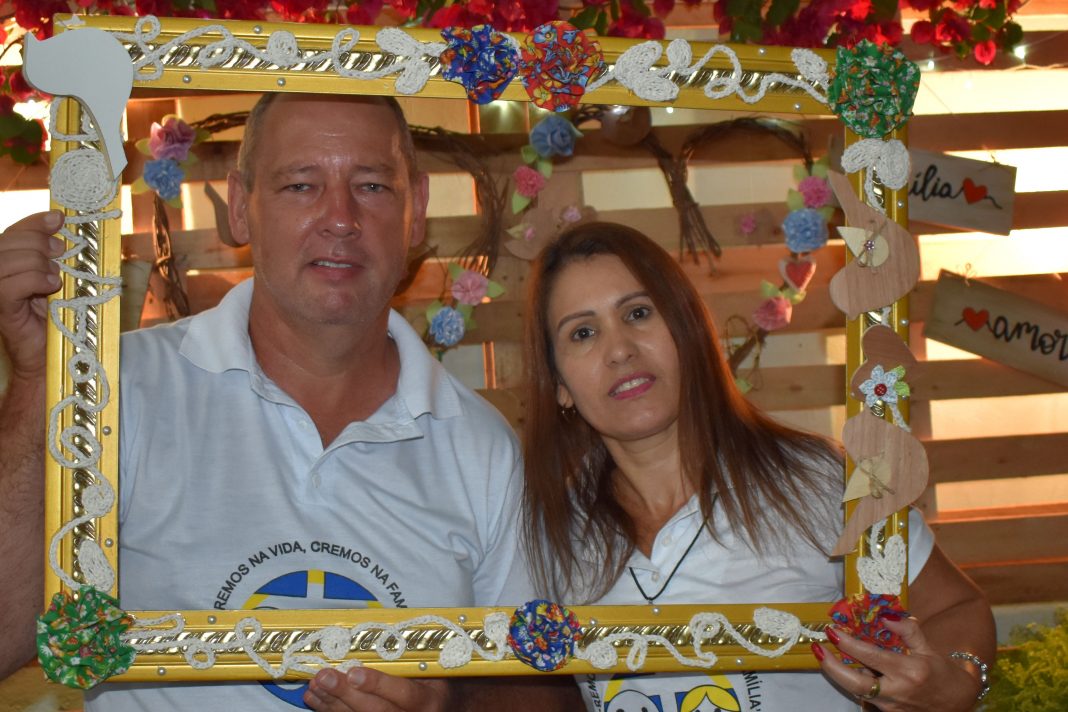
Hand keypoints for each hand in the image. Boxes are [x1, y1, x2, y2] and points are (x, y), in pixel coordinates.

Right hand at [0, 210, 64, 380]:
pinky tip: (51, 285)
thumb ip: (56, 255)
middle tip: (61, 253)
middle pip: (6, 241)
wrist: (52, 355)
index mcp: (8, 262)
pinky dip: (32, 280)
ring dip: (36, 262)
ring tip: (56, 275)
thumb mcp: (60, 278)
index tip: (59, 219)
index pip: (13, 231)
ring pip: (5, 261)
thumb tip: (63, 226)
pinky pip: (7, 287)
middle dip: (37, 241)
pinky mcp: (1, 311)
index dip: (35, 222)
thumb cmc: (58, 316)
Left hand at [304, 667, 449, 711]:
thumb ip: (412, 659)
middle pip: (377, 711)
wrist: (446, 710)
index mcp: (429, 699)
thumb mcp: (434, 669)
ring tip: (315, 685)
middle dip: (346, 694)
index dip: (378, 684)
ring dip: (332, 703)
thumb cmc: (437, 684)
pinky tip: (315, 699)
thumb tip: (381, 633)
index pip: (405, 693)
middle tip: (324, 677)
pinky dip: (329, 710)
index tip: (354, 672)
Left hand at [812, 617, 982, 710]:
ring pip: (857, 692)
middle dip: (832, 667)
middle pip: (856, 683)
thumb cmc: (942, 673)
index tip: (833, 631)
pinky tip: (848, 670)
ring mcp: (892, 706)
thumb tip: (886, 616)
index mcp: (909, 671)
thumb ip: (907, 630)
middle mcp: (898, 691)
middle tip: (818, 649)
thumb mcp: (928, 648)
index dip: (849, 643)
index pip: (871, 656)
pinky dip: (854, 683)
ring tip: (826, 656)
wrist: (958, 703)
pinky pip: (866, 698)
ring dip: (840, 674)